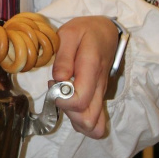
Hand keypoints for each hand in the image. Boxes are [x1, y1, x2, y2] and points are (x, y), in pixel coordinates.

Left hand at [51, 17, 120, 138]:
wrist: (106, 32)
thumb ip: (63, 57)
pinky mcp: (99, 98)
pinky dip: (82, 121)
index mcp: (91, 68)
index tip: (52, 85)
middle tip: (57, 93)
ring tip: (63, 99)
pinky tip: (71, 105)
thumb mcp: (69, 34)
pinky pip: (96, 121)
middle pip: (89, 120)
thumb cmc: (85, 31)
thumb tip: (58, 79)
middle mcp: (99, 86)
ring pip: (95, 126)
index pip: (80, 100)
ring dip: (75, 120)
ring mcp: (101, 94)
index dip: (62, 100)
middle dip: (68, 114)